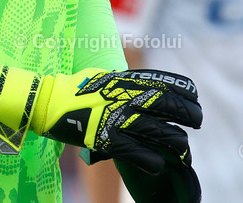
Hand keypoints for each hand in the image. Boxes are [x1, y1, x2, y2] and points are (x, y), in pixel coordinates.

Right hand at [0, 65, 201, 174]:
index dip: (180, 88)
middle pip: (163, 103)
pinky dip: (148, 157)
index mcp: (122, 80)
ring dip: (173, 139)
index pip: (159, 81)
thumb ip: (121, 80)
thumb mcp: (100, 77)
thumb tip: (138, 82)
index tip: (195, 94)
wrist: (44, 101)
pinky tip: (159, 164)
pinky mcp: (103, 136)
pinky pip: (131, 149)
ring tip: (185, 147)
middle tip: (199, 119)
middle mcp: (122, 96)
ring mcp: (113, 116)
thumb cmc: (72, 89)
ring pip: (153, 128)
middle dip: (186, 111)